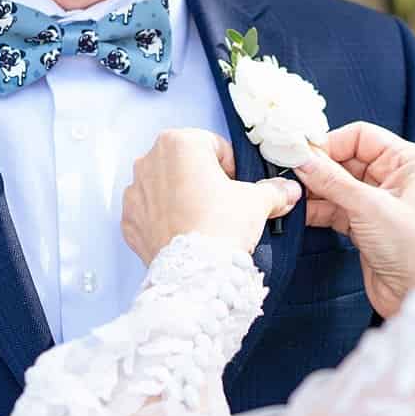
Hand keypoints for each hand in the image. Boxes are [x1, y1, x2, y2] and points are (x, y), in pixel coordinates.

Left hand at [122, 128, 300, 261]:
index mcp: (180, 143)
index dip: (230, 166)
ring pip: (165, 186)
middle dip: (203, 180)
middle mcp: (150, 161)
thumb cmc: (219, 228)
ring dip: (181, 197)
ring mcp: (135, 192)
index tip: (236, 184)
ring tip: (203, 220)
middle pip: (185, 164)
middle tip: (222, 203)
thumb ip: (272, 190)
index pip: (213, 145)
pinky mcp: (128, 220)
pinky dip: (164, 219)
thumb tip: (285, 190)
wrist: (196, 272)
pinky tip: (185, 232)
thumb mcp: (256, 202)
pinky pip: (150, 212)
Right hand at [290, 122, 414, 318]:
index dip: (330, 143)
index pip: (361, 137)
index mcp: (408, 161)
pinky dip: (317, 209)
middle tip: (289, 172)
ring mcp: (379, 202)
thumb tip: (302, 157)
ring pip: (338, 185)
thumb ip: (332, 181)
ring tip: (290, 193)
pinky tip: (298, 211)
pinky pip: (335, 209)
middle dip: (319, 167)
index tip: (302, 153)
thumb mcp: (370, 208)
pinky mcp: (365, 226)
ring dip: (314, 190)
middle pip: (346, 159)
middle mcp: (395, 177)